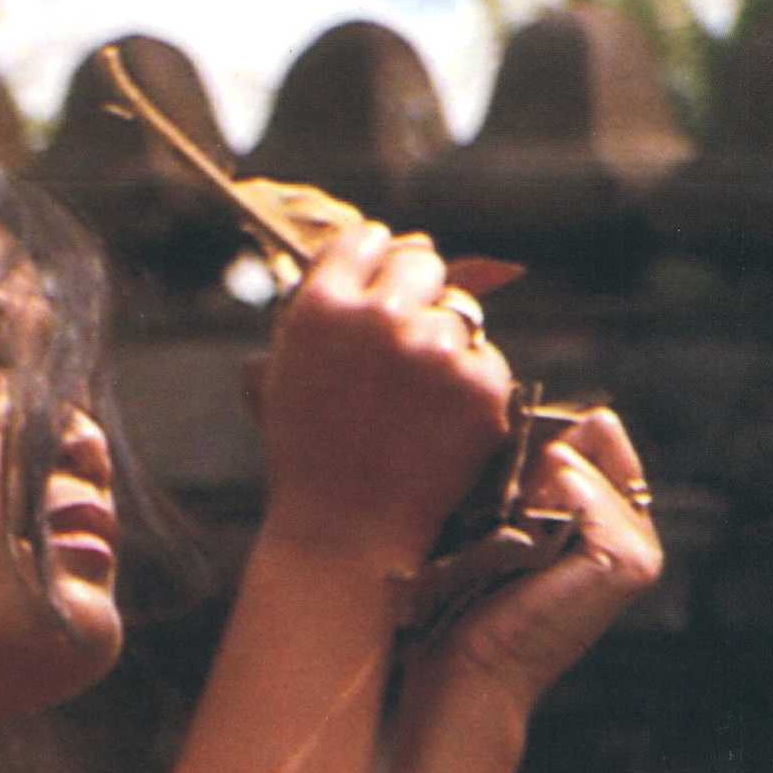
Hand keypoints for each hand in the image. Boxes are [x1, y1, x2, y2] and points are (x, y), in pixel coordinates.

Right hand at [250, 224, 514, 570]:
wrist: (346, 533)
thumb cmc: (308, 454)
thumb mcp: (286, 369)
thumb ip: (324, 306)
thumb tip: (385, 245)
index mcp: (321, 306)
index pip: (367, 239)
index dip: (375, 261)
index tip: (378, 284)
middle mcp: (380, 315)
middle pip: (423, 261)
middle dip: (417, 292)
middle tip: (404, 341)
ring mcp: (436, 349)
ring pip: (461, 314)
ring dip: (445, 345)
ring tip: (414, 401)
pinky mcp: (482, 384)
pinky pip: (486, 360)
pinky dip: (470, 387)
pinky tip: (439, 425)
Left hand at [406, 408, 663, 721]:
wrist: (467, 672)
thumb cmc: (462, 599)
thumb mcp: (497, 518)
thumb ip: (527, 469)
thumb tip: (540, 407)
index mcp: (611, 521)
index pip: (594, 429)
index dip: (536, 441)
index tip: (498, 497)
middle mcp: (635, 532)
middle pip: (592, 429)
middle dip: (530, 460)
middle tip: (500, 528)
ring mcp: (639, 547)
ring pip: (573, 455)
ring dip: (519, 489)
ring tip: (505, 547)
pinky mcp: (626, 559)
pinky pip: (572, 480)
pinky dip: (530, 506)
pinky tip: (518, 555)